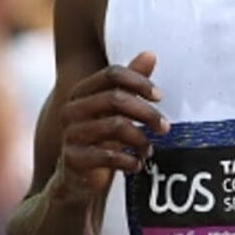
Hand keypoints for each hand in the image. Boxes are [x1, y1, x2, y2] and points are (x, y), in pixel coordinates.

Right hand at [53, 52, 169, 202]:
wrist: (77, 180)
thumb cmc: (101, 139)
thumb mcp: (116, 111)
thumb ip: (130, 83)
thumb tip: (150, 54)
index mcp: (81, 92)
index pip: (112, 73)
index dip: (139, 81)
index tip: (160, 96)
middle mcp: (71, 109)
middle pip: (116, 98)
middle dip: (147, 113)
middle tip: (165, 127)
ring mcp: (70, 134)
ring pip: (116, 126)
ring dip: (141, 139)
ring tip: (149, 150)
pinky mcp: (73, 159)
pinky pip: (109, 155)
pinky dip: (130, 161)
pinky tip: (137, 165)